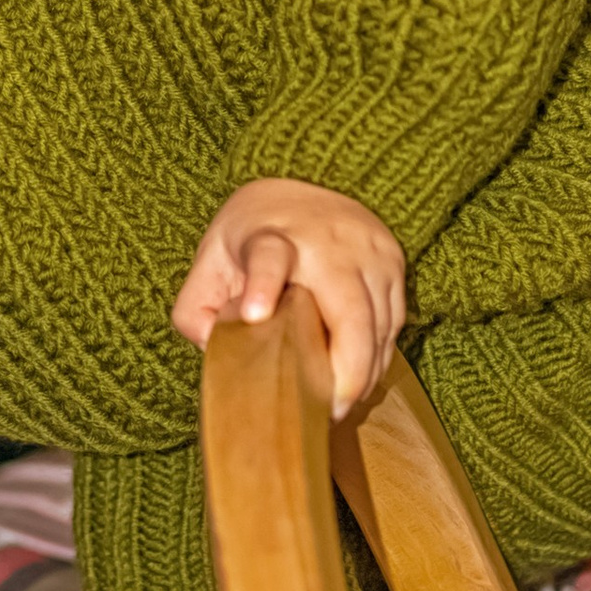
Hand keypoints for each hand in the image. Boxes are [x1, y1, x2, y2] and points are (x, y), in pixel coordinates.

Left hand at [170, 179, 404, 421]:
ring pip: (379, 324)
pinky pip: (393, 321)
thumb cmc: (254, 233)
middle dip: (345, 369)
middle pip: (349, 310)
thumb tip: (215, 353)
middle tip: (329, 410)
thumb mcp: (210, 260)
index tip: (255, 314)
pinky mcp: (392, 260)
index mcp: (270, 237)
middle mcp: (326, 242)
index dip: (262, 285)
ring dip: (363, 373)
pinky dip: (378, 357)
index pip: (267, 257)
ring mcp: (367, 251)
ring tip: (340, 407)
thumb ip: (196, 311)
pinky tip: (359, 381)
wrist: (305, 179)